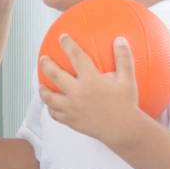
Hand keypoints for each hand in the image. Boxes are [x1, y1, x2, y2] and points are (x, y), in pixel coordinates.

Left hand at [39, 34, 143, 148]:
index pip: (76, 57)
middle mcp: (77, 93)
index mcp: (91, 80)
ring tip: (42, 85)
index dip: (68, 45)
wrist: (123, 130)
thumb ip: (123, 58)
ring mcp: (72, 108)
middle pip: (55, 75)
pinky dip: (51, 109)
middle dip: (46, 64)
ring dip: (43, 90)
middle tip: (44, 59)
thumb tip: (120, 39)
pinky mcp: (70, 121)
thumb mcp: (128, 79)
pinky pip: (55, 114)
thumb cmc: (126, 104)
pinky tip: (51, 106)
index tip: (63, 37)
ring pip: (49, 98)